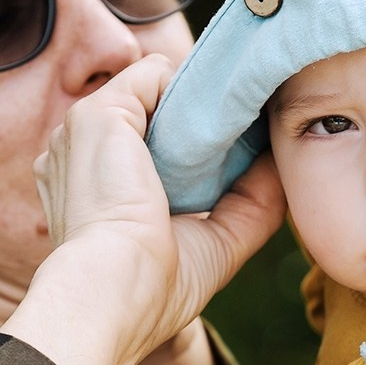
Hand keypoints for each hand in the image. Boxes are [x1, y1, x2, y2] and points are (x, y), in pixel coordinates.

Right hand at [5, 53, 285, 364]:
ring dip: (203, 99)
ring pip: (157, 88)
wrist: (115, 291)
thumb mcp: (217, 240)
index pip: (153, 144)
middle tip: (257, 127)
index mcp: (98, 188)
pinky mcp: (97, 114)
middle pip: (156, 112)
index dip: (203, 144)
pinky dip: (194, 85)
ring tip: (245, 113)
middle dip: (206, 118)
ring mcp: (84, 132)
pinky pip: (155, 73)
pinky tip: (222, 108)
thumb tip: (282, 159)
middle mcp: (83, 155)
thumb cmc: (156, 287)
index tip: (249, 149)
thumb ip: (252, 200)